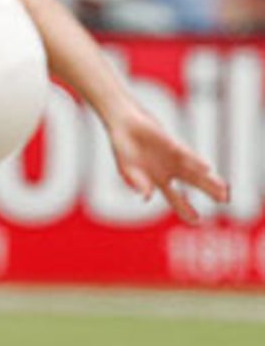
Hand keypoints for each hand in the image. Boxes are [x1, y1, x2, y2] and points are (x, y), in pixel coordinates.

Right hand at [107, 103, 228, 222]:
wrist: (121, 124)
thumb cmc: (123, 147)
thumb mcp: (126, 169)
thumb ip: (136, 182)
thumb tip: (147, 197)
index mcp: (158, 179)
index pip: (175, 198)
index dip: (186, 209)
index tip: (196, 221)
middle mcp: (170, 169)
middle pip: (194, 182)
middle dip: (209, 191)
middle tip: (224, 200)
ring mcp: (172, 156)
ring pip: (195, 170)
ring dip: (209, 180)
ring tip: (223, 190)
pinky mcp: (171, 144)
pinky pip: (185, 154)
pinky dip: (195, 162)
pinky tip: (206, 169)